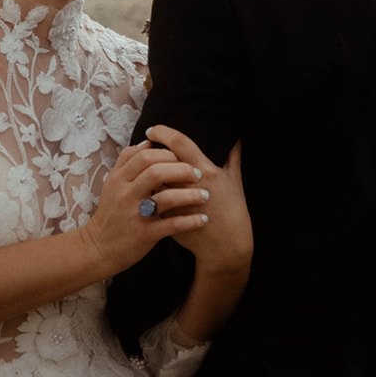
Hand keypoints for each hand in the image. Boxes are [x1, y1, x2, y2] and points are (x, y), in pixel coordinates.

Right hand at [80, 140, 209, 276]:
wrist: (99, 248)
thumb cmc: (112, 213)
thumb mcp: (112, 184)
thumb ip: (127, 161)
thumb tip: (148, 142)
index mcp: (119, 179)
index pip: (145, 155)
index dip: (167, 153)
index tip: (183, 158)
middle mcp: (126, 194)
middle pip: (156, 171)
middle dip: (182, 169)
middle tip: (198, 174)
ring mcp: (135, 214)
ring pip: (166, 197)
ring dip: (191, 195)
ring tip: (205, 195)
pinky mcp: (145, 234)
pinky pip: (172, 225)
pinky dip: (190, 221)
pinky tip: (203, 219)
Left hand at [144, 127, 251, 341]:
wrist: (226, 246)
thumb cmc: (233, 211)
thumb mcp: (235, 182)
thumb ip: (233, 157)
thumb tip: (236, 137)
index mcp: (206, 170)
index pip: (179, 142)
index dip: (162, 132)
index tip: (152, 130)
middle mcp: (189, 184)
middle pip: (160, 159)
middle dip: (147, 150)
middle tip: (141, 145)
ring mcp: (176, 202)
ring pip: (151, 180)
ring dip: (143, 172)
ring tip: (139, 165)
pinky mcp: (167, 217)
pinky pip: (151, 200)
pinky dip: (146, 193)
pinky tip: (143, 188)